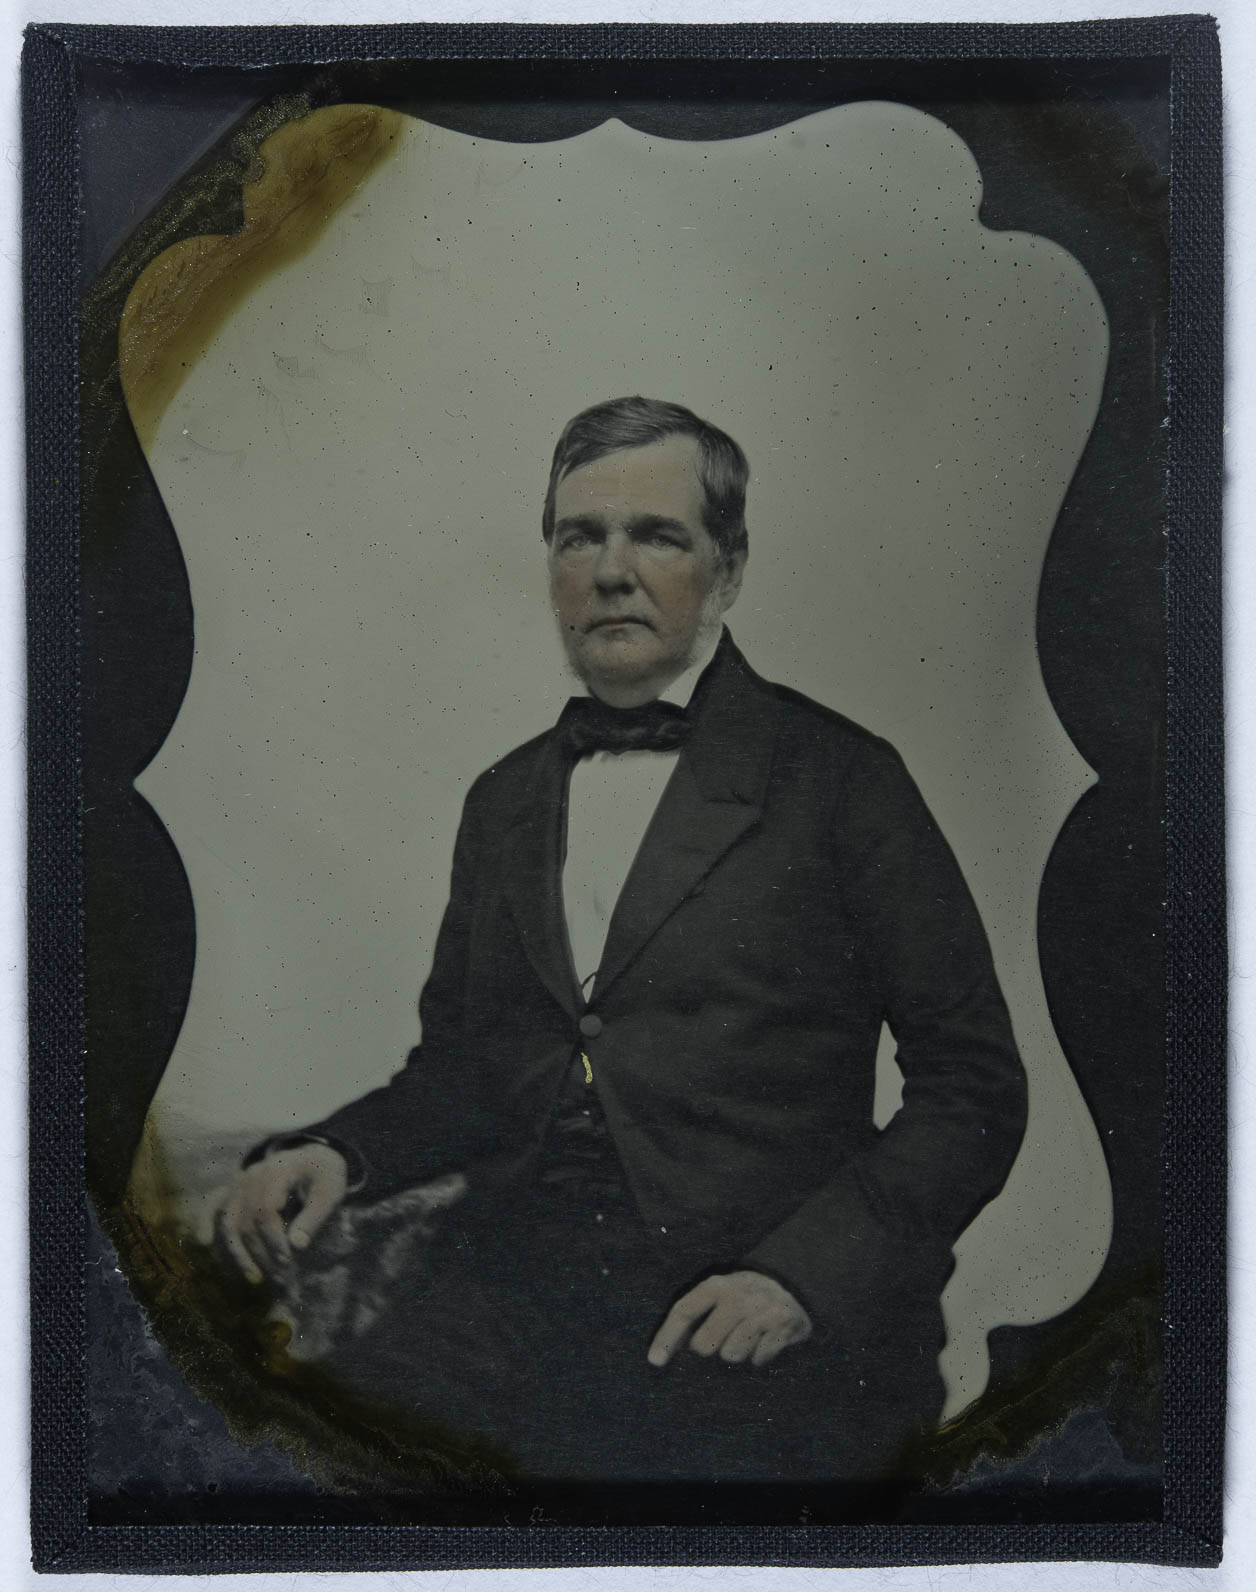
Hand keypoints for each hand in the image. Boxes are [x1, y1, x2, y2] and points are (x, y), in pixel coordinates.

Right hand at [216, 1143, 347, 1283]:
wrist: (313, 1158)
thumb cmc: (323, 1177)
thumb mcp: (330, 1192)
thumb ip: (314, 1217)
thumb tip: (296, 1246)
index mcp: (279, 1169)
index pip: (267, 1209)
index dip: (274, 1239)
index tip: (287, 1262)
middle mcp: (254, 1173)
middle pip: (247, 1220)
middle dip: (261, 1253)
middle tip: (280, 1278)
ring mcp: (240, 1181)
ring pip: (230, 1221)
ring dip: (239, 1252)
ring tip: (256, 1277)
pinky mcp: (233, 1189)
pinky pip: (212, 1205)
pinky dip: (204, 1222)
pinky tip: (204, 1242)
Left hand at [647, 1269, 812, 1367]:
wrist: (792, 1281)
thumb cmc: (743, 1295)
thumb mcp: (719, 1293)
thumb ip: (695, 1316)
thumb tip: (665, 1352)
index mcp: (717, 1285)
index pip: (684, 1311)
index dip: (666, 1337)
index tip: (654, 1361)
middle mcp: (739, 1296)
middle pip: (705, 1345)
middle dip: (709, 1348)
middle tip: (721, 1338)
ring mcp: (762, 1311)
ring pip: (732, 1355)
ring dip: (736, 1353)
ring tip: (746, 1337)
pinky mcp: (783, 1326)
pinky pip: (758, 1359)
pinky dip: (759, 1356)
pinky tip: (763, 1340)